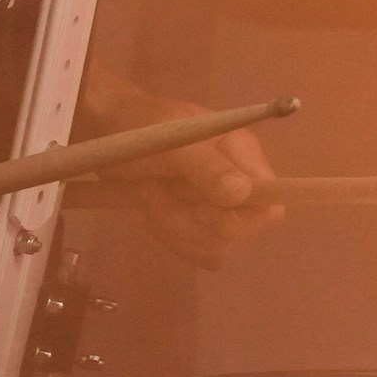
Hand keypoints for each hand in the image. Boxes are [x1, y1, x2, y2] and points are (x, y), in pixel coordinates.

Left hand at [84, 81, 285, 270]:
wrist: (106, 129)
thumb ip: (207, 166)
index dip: (240, 218)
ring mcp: (216, 208)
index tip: (200, 209)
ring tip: (146, 192)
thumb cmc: (141, 125)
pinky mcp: (195, 225)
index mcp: (243, 156)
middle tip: (156, 190)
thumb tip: (241, 194)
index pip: (269, 205)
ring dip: (171, 227)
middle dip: (190, 223)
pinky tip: (148, 207)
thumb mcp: (171, 139)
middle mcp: (238, 184)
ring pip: (212, 248)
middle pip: (238, 233)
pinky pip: (193, 251)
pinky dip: (165, 235)